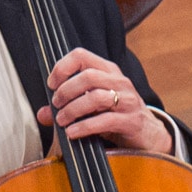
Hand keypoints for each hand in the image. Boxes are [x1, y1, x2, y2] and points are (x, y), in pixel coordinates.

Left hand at [40, 48, 173, 154]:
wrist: (149, 136)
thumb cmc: (117, 116)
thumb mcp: (91, 108)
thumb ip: (67, 107)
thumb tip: (43, 114)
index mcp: (108, 71)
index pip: (81, 55)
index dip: (62, 67)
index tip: (52, 84)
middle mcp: (120, 82)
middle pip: (87, 76)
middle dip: (66, 91)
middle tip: (56, 105)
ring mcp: (128, 100)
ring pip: (96, 97)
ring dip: (73, 110)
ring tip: (63, 121)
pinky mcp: (131, 120)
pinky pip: (105, 120)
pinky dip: (84, 127)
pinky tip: (73, 133)